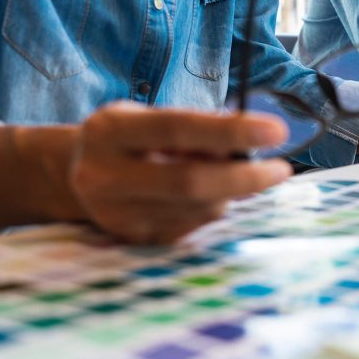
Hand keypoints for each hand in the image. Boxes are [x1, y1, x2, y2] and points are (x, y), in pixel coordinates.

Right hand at [69, 102, 291, 244]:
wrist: (77, 176)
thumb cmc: (131, 139)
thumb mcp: (151, 118)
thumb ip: (195, 128)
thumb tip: (247, 144)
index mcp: (110, 131)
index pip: (178, 129)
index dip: (230, 131)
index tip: (277, 131)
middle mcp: (105, 176)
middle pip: (190, 182)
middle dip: (245, 177)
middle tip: (282, 169)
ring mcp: (117, 215)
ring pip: (199, 209)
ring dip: (230, 192)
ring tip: (229, 175)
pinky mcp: (134, 240)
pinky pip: (193, 226)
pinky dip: (212, 208)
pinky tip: (205, 195)